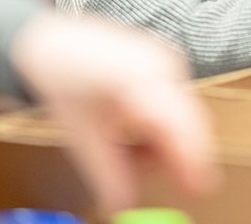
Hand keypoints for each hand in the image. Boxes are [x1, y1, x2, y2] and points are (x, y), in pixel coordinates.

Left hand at [10, 13, 217, 214]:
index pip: (180, 125)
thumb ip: (110, 176)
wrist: (53, 44)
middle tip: (148, 176)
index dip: (194, 160)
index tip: (197, 190)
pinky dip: (161, 124)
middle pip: (189, 122)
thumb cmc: (63, 80)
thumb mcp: (82, 136)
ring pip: (184, 115)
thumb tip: (127, 206)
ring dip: (165, 141)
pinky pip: (177, 102)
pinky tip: (131, 125)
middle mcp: (160, 65)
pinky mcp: (167, 61)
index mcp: (138, 80)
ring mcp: (167, 60)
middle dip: (176, 156)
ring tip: (126, 147)